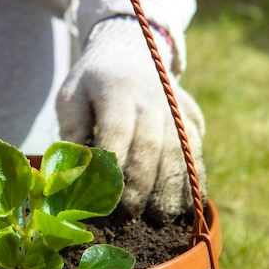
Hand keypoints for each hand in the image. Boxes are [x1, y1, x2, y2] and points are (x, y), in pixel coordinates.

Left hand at [56, 17, 205, 222]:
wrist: (130, 51)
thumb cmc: (92, 81)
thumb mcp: (71, 95)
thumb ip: (71, 128)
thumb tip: (73, 166)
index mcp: (116, 89)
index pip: (117, 130)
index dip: (113, 165)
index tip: (105, 195)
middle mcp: (152, 96)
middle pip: (151, 144)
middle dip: (141, 183)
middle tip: (130, 213)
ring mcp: (176, 105)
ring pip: (179, 150)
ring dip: (172, 187)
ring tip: (162, 217)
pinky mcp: (192, 114)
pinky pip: (197, 148)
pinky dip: (195, 177)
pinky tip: (190, 204)